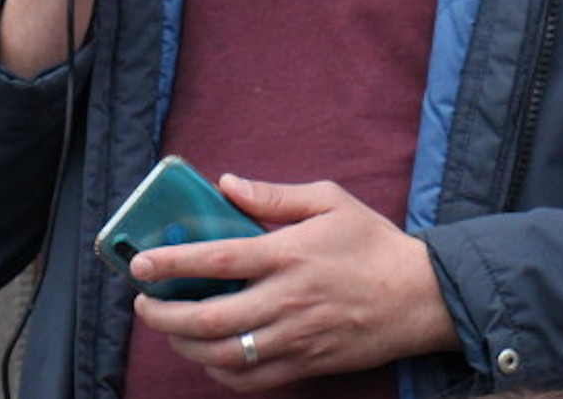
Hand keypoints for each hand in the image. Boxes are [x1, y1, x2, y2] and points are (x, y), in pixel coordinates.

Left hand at [130, 176, 458, 390]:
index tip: (141, 264)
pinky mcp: (307, 364)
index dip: (172, 263)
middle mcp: (287, 300)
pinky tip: (206, 356)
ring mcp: (296, 338)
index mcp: (288, 254)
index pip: (216, 261)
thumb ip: (274, 194)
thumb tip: (226, 184)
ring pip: (223, 354)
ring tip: (167, 328)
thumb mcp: (329, 201)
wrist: (421, 297)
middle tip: (143, 304)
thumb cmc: (373, 243)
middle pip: (209, 317)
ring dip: (184, 344)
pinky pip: (251, 379)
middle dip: (164, 314)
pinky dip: (220, 373)